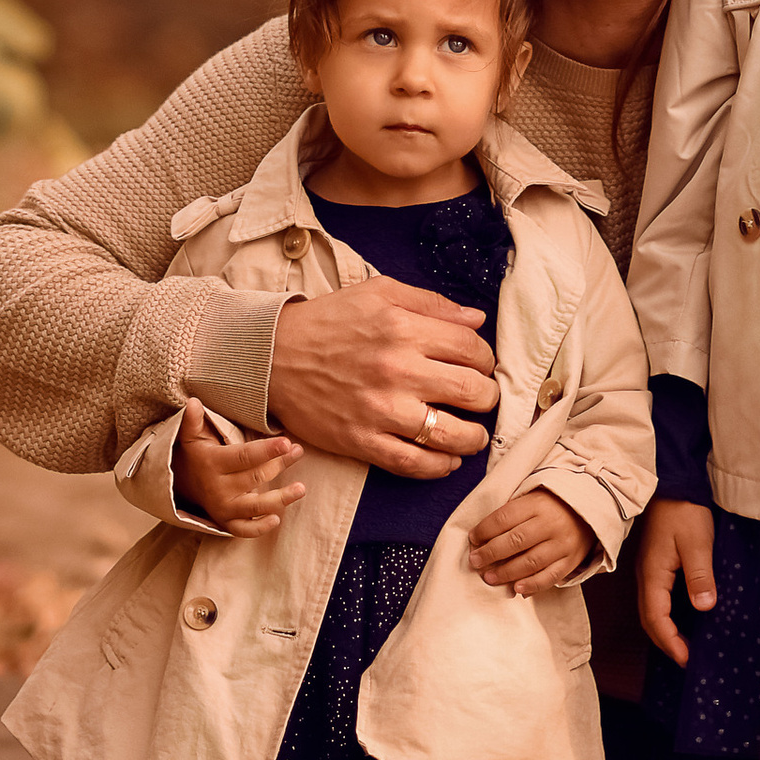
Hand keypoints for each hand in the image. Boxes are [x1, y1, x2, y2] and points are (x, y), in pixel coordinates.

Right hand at [172, 400, 304, 535]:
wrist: (181, 486)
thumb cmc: (195, 455)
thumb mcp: (190, 436)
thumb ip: (192, 420)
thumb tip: (193, 401)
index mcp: (213, 464)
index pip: (244, 457)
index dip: (266, 450)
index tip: (286, 442)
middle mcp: (219, 488)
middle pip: (256, 477)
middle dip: (279, 464)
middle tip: (298, 451)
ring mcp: (223, 508)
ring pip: (254, 506)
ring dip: (280, 499)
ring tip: (301, 489)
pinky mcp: (226, 523)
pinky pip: (244, 530)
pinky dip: (259, 528)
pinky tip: (277, 519)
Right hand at [264, 277, 497, 477]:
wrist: (272, 356)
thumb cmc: (329, 321)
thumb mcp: (379, 293)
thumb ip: (431, 303)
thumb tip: (477, 318)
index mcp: (404, 328)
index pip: (472, 348)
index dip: (486, 359)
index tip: (481, 365)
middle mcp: (397, 369)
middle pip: (471, 391)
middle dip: (487, 397)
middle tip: (482, 398)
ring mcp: (380, 410)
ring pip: (450, 434)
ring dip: (473, 438)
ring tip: (474, 434)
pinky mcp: (362, 441)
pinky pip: (414, 463)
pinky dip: (440, 466)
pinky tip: (447, 459)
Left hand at [468, 487, 593, 595]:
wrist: (587, 510)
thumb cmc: (551, 506)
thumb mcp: (532, 499)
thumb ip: (510, 514)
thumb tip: (481, 537)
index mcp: (537, 504)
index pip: (505, 517)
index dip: (485, 529)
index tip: (473, 539)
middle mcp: (551, 523)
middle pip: (516, 541)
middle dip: (491, 553)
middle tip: (475, 561)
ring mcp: (562, 544)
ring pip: (531, 561)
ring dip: (507, 572)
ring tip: (489, 578)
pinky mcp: (571, 560)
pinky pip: (550, 576)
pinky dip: (533, 585)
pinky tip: (517, 588)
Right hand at [637, 498, 716, 665]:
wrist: (673, 483)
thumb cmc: (684, 511)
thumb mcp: (697, 543)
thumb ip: (699, 576)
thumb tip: (704, 608)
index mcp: (653, 574)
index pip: (656, 617)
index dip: (670, 641)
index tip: (686, 658)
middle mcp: (646, 576)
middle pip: (649, 618)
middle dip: (665, 641)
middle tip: (685, 659)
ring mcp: (648, 569)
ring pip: (650, 609)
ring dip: (663, 630)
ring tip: (682, 644)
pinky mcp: (655, 563)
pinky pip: (655, 598)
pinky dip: (664, 615)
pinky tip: (679, 617)